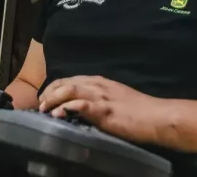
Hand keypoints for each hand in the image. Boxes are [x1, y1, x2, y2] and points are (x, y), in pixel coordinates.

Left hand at [38, 76, 168, 144]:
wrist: (156, 116)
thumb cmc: (139, 110)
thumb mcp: (116, 99)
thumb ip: (99, 100)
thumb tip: (81, 107)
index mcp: (101, 82)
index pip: (72, 79)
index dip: (55, 86)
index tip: (45, 97)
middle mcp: (99, 86)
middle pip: (68, 82)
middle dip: (50, 92)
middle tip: (40, 105)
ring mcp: (102, 97)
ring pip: (72, 90)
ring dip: (55, 98)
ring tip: (43, 109)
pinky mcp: (105, 111)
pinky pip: (83, 106)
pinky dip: (69, 108)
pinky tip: (59, 113)